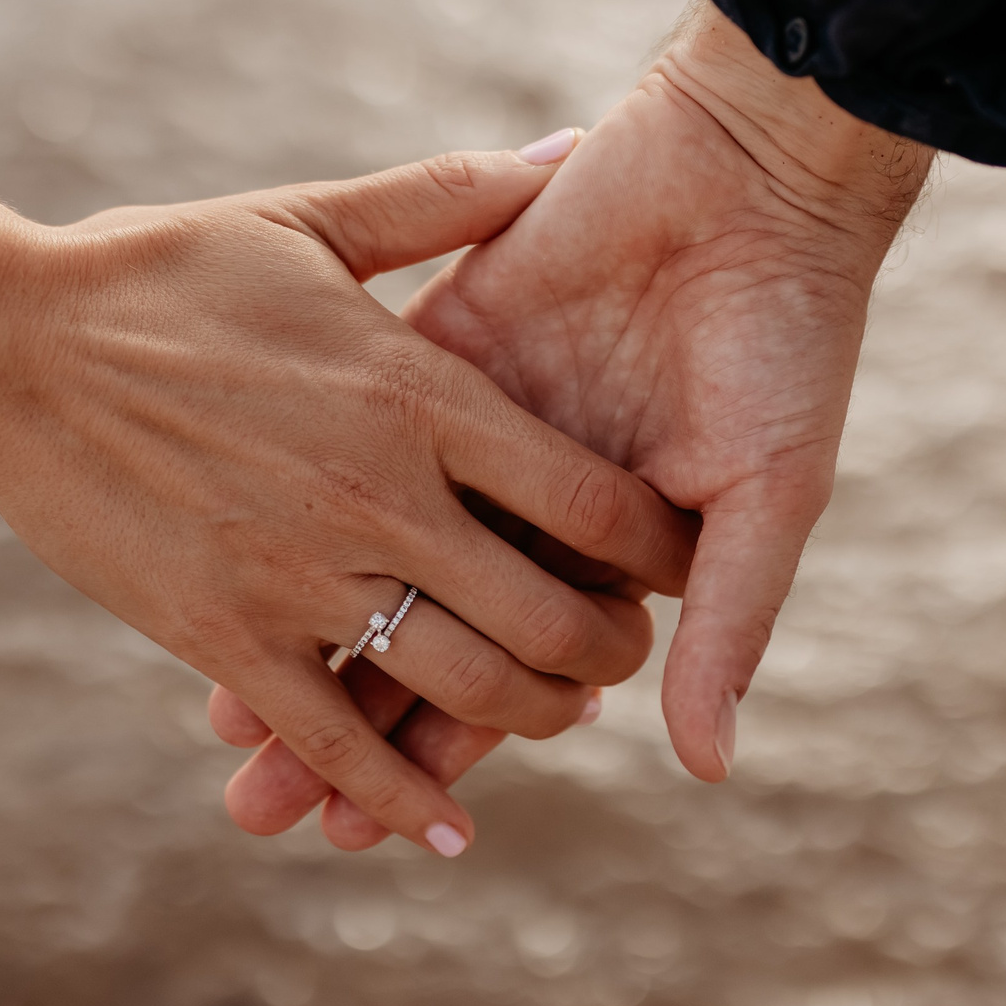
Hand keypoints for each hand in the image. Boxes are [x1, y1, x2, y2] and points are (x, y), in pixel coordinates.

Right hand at [0, 144, 697, 854]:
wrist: (5, 341)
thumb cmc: (162, 270)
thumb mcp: (310, 222)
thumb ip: (450, 196)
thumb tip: (575, 149)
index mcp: (413, 392)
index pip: (587, 495)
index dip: (656, 544)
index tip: (674, 560)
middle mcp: (376, 496)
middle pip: (548, 614)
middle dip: (608, 650)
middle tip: (620, 655)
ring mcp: (298, 576)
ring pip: (460, 685)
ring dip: (529, 717)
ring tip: (555, 715)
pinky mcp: (222, 635)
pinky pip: (332, 737)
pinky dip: (396, 795)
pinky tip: (443, 831)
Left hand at [211, 0, 930, 845]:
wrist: (756, 174)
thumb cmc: (788, 341)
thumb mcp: (767, 491)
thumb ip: (725, 623)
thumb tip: (706, 767)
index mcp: (595, 552)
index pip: (496, 669)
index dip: (437, 749)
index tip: (365, 830)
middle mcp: (518, 502)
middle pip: (412, 632)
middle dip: (345, 724)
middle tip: (262, 813)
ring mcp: (467, 428)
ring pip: (365, 550)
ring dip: (300, 634)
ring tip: (218, 732)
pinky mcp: (430, 343)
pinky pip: (345, 436)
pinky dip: (293, 499)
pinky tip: (224, 556)